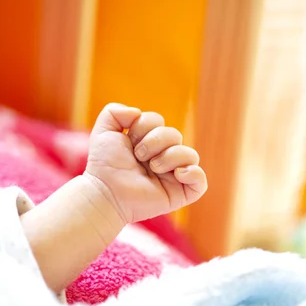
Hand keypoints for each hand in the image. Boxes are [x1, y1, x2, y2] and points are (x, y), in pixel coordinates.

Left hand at [84, 103, 207, 223]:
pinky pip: (201, 181)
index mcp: (148, 143)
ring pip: (190, 154)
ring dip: (169, 157)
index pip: (158, 121)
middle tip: (139, 156)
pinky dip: (193, 173)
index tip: (129, 140)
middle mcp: (162, 157)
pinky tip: (177, 174)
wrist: (105, 190)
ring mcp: (173, 176)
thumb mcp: (104, 131)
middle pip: (175, 134)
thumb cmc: (104, 164)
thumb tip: (137, 112)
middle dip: (155, 141)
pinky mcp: (179, 193)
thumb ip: (114, 111)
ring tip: (152, 168)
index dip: (144, 126)